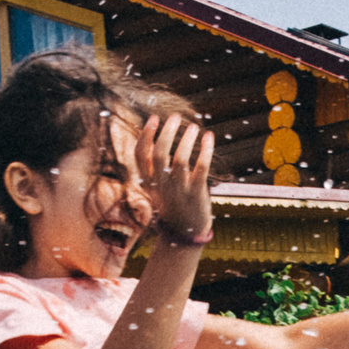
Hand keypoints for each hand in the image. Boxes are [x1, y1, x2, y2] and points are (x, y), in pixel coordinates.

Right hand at [135, 112, 213, 244]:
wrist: (185, 232)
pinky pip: (201, 168)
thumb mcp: (156, 186)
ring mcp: (179, 190)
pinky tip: (209, 137)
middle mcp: (161, 185)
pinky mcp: (197, 193)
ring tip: (194, 126)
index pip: (140, 155)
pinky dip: (205, 150)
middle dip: (166, 132)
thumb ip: (154, 166)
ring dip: (187, 140)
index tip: (154, 118)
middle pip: (159, 154)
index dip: (145, 135)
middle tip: (176, 116)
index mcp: (148, 181)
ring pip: (180, 160)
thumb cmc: (172, 203)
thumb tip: (157, 136)